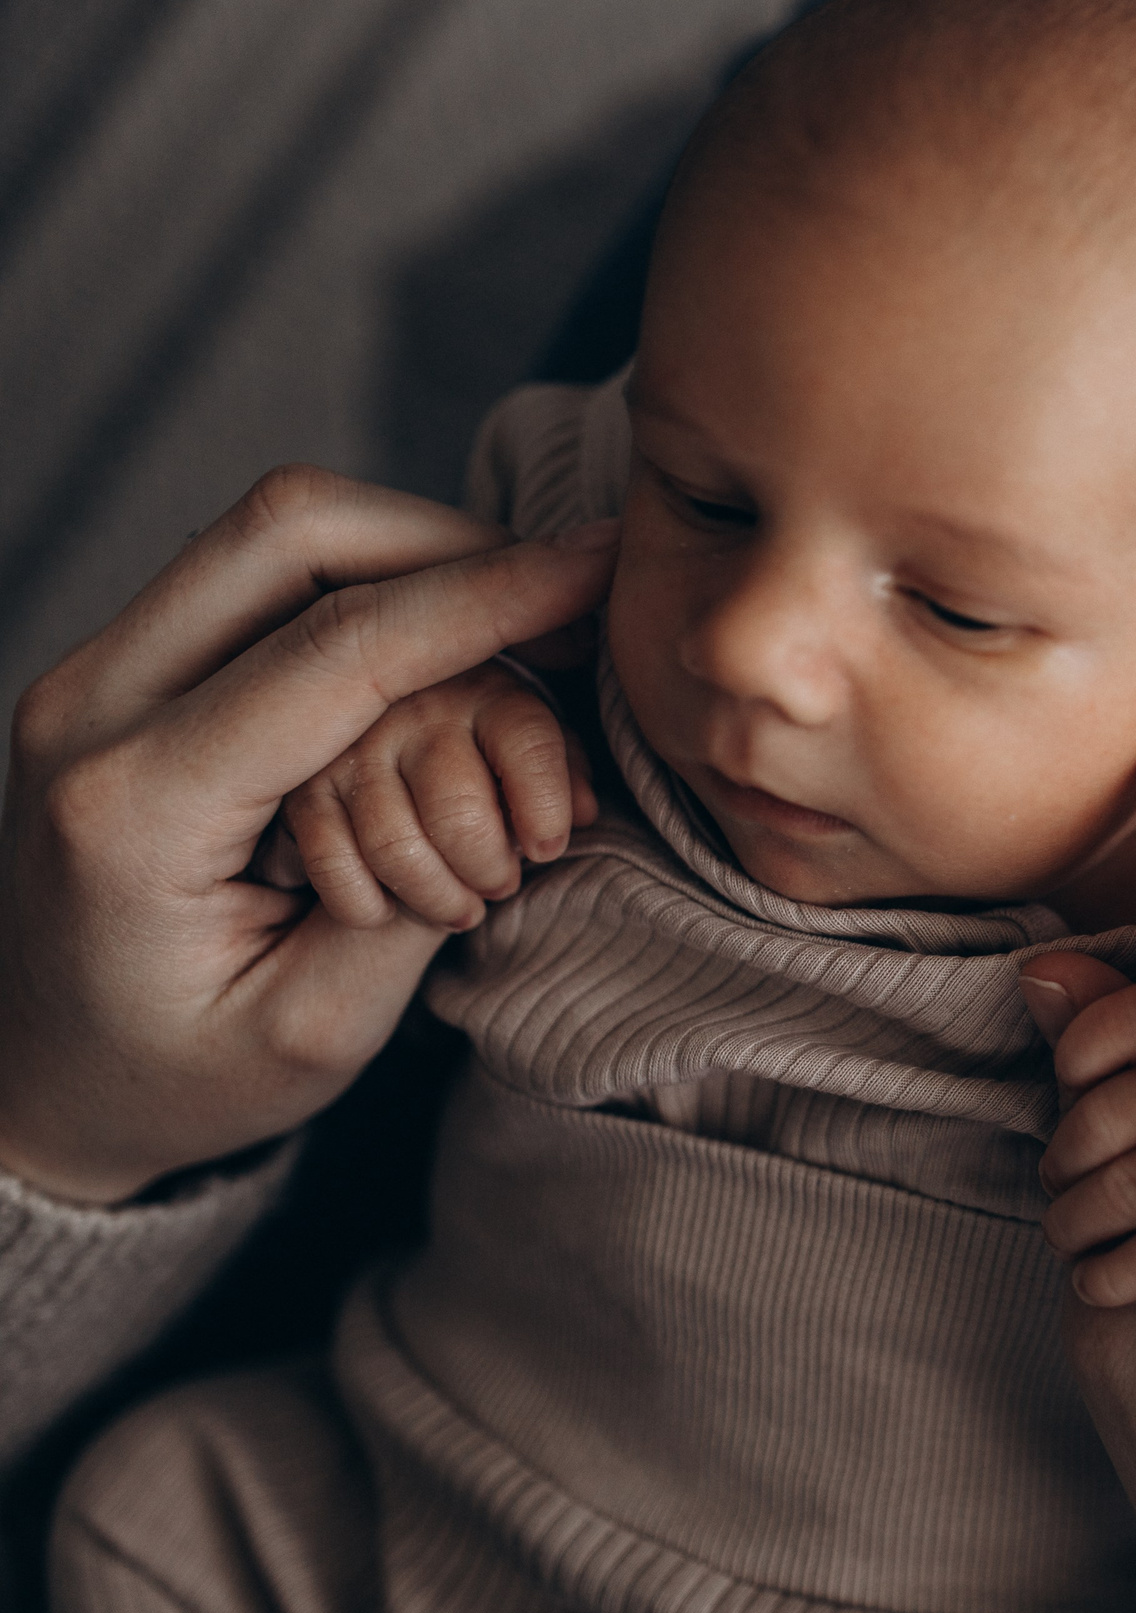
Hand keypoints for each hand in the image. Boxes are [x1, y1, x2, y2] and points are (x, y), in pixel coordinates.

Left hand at [0, 466, 616, 1203]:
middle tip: (567, 590)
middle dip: (452, 536)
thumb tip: (516, 771)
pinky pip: (261, 571)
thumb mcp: (318, 1030)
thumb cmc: (180, 1079)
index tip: (602, 567)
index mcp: (134, 809)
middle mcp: (92, 710)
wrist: (41, 1082)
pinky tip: (444, 631)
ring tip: (521, 614)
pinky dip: (371, 577)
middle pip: (290, 530)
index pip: (337, 652)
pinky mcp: (125, 668)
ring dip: (415, 547)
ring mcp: (98, 675)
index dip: (487, 596)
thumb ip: (418, 894)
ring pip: (276, 530)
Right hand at [274, 662, 597, 932]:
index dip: (544, 810)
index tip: (546, 851)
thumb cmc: (488, 746)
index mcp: (490, 693)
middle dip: (488, 870)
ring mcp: (352, 748)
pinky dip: (364, 904)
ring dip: (435, 898)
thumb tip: (583, 813)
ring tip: (460, 910)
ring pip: (395, 847)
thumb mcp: (536, 748)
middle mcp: (416, 710)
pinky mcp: (304, 789)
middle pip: (458, 813)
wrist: (393, 719)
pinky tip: (389, 910)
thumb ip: (565, 777)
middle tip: (500, 887)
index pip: (527, 745)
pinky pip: (330, 863)